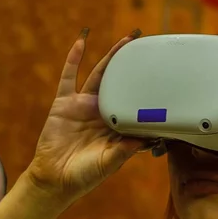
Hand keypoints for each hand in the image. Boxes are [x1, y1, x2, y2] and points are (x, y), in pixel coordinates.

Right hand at [24, 28, 146, 206]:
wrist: (55, 179)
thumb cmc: (84, 175)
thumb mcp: (109, 163)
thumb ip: (125, 150)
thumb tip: (147, 139)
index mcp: (116, 126)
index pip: (135, 104)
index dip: (147, 91)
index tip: (162, 77)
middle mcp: (102, 112)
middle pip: (121, 83)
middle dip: (133, 66)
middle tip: (148, 47)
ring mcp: (83, 106)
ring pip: (100, 75)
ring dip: (111, 57)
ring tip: (126, 39)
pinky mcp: (64, 103)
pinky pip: (69, 76)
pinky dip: (74, 59)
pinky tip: (82, 41)